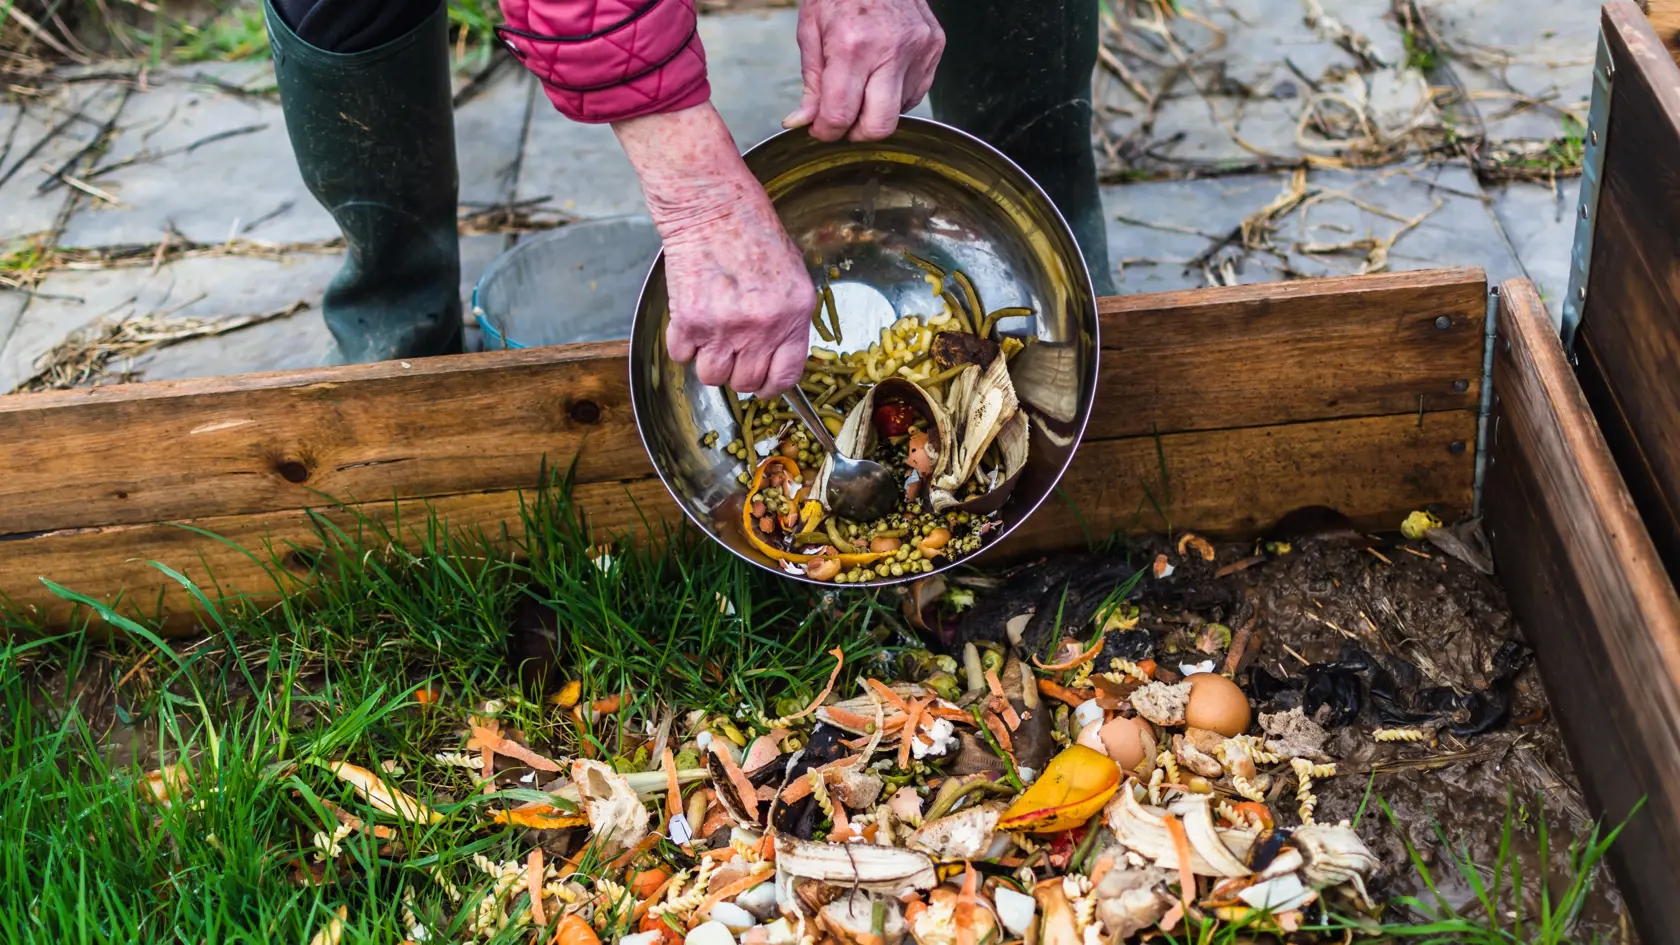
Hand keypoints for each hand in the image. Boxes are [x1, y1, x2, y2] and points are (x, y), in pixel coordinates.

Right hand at [615, 105, 815, 397]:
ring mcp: (725, 327)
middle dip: (737, 371)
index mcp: (794, 314)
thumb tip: (776, 350)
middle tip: (731, 348)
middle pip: (745, 382)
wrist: (711, 203)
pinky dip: (682, 343)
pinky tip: (690, 318)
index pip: (785, 376)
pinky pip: (682, 355)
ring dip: (708, 360)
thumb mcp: (791, 273)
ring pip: (712, 376)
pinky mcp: (690, 320)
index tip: (761, 382)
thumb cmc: (751, 228)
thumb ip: (787, 316)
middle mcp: (762, 327)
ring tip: (710, 333)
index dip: (770, 385)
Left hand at [782, 0, 944, 142]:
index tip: (820, 129)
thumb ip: (811, 82)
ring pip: (899, 112)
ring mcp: (919, 50)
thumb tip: (802, 122)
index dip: (826, 131)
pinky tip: (882, 71)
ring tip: (863, 80)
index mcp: (853, 46)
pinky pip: (916, 93)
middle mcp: (891, 51)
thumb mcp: (810, 30)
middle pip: (879, 126)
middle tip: (843, 120)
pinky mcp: (935, 48)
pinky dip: (896, 94)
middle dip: (857, 133)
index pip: (840, 115)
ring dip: (876, 109)